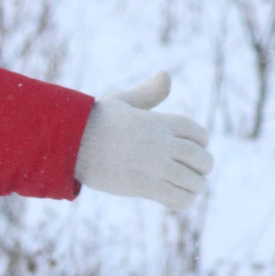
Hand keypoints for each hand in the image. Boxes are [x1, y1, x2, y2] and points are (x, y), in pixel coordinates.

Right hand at [72, 71, 211, 211]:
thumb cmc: (93, 121)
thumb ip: (147, 93)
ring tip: (191, 188)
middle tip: (198, 172)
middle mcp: (161, 143)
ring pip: (193, 180)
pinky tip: (178, 199)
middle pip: (200, 157)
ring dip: (196, 186)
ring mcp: (154, 165)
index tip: (199, 147)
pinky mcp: (144, 186)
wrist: (70, 142)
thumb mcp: (122, 101)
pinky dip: (184, 201)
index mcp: (158, 122)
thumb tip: (165, 74)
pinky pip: (178, 198)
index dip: (203, 141)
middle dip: (204, 166)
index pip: (197, 132)